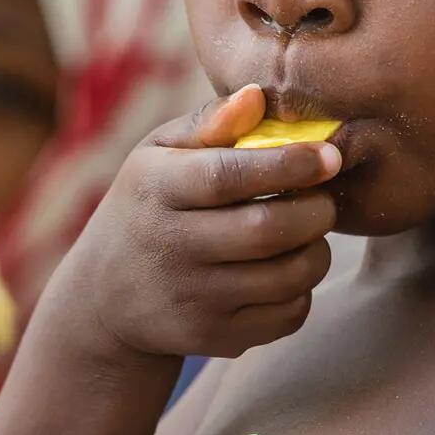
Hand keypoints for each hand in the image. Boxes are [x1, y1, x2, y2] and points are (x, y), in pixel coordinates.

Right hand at [49, 84, 340, 360]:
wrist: (104, 298)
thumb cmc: (149, 204)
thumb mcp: (158, 154)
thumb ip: (209, 123)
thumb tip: (259, 95)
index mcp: (155, 188)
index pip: (226, 177)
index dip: (287, 165)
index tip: (330, 156)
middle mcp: (169, 246)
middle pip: (266, 230)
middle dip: (316, 210)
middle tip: (324, 198)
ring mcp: (191, 299)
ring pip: (287, 276)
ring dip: (316, 250)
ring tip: (308, 232)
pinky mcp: (213, 339)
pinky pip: (288, 316)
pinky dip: (303, 291)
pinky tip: (286, 270)